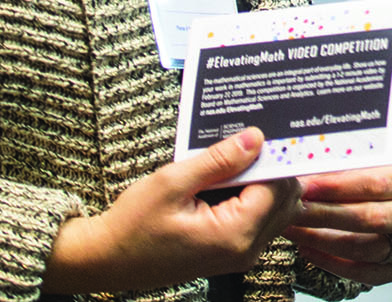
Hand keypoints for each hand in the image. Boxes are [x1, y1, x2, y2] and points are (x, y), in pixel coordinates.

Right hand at [44, 128, 301, 293]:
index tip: (267, 131)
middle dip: (273, 167)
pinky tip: (232, 176)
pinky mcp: (232, 251)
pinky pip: (259, 218)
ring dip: (263, 180)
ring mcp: (240, 253)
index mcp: (234, 234)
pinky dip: (253, 195)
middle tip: (253, 138)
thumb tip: (255, 138)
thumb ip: (218, 160)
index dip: (274, 157)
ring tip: (238, 155)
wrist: (106, 260)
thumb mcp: (172, 183)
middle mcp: (245, 249)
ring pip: (276, 209)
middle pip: (284, 199)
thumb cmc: (132, 226)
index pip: (278, 187)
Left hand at [285, 161, 391, 283]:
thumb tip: (302, 170)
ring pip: (367, 248)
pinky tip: (309, 249)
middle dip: (327, 214)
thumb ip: (336, 167)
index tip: (307, 186)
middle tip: (296, 210)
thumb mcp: (358, 166)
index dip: (339, 186)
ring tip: (295, 229)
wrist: (380, 205)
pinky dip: (332, 263)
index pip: (378, 183)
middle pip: (373, 217)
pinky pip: (365, 274)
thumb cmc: (365, 182)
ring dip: (324, 240)